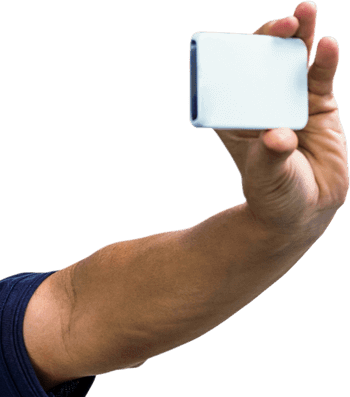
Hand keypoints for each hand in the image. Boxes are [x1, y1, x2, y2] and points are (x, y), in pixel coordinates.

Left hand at [216, 2, 348, 238]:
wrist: (303, 212)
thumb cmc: (274, 197)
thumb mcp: (268, 178)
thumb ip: (272, 156)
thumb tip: (277, 137)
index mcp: (237, 120)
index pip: (233, 81)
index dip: (238, 57)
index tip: (247, 46)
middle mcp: (262, 105)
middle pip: (264, 62)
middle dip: (270, 39)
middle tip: (283, 26)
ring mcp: (290, 102)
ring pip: (294, 61)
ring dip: (300, 35)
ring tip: (305, 11)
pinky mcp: (318, 105)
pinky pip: (321, 76)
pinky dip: (325, 59)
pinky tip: (328, 46)